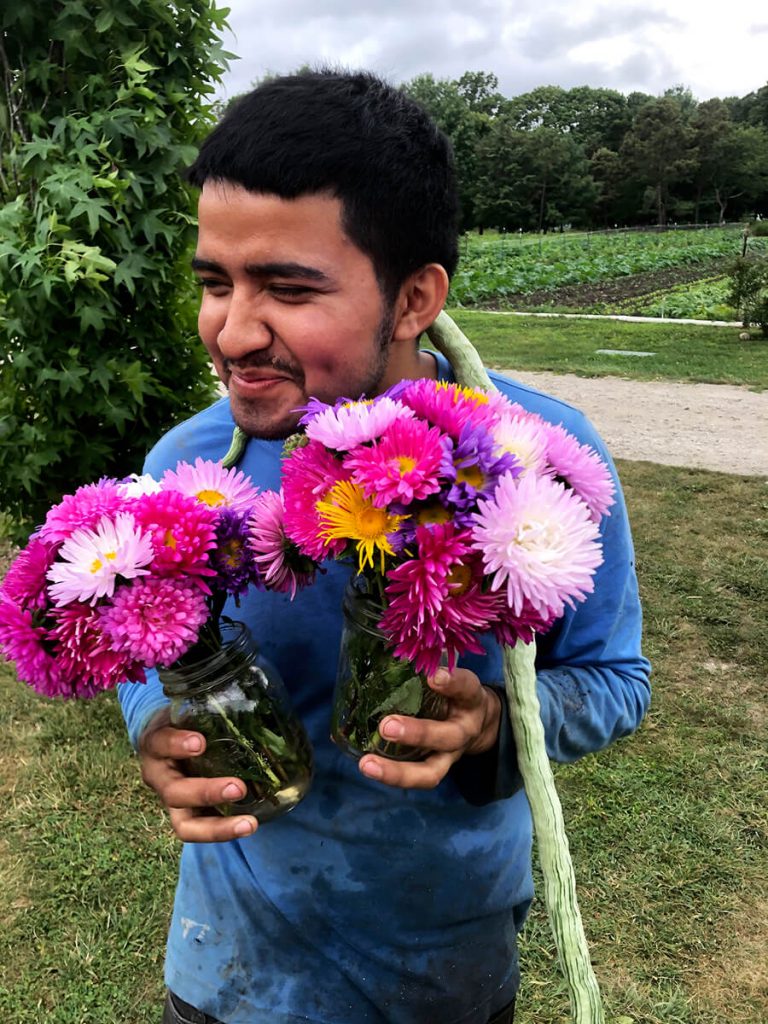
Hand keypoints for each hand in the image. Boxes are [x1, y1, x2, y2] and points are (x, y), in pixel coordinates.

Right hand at [138, 708, 257, 842]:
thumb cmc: (181, 720)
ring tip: (250, 823)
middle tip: (239, 787)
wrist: (165, 740)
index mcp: (155, 745)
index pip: (160, 743)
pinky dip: (226, 830)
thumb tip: (247, 683)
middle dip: (206, 792)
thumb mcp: (185, 706)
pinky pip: (202, 830)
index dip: (177, 744)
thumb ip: (205, 701)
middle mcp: (160, 777)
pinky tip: (251, 824)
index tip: (200, 742)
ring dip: (219, 827)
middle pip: (175, 792)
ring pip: (186, 825)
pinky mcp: (187, 817)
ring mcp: (172, 802)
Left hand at [358, 667, 501, 789]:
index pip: (466, 688)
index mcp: (470, 699)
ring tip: (367, 764)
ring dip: (398, 772)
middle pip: (446, 737)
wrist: (479, 722)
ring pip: (431, 772)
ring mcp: (450, 755)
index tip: (433, 676)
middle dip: (417, 733)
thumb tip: (385, 643)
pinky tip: (366, 765)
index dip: (452, 683)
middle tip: (386, 726)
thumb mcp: (451, 675)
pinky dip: (389, 774)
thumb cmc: (455, 691)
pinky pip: (414, 778)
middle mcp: (464, 730)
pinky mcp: (436, 769)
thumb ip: (428, 666)